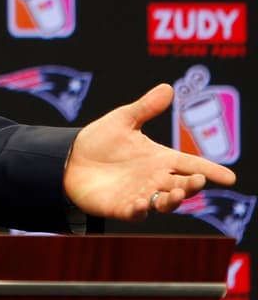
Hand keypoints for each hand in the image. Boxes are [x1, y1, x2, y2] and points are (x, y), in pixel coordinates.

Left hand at [63, 83, 236, 220]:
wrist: (69, 158)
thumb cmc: (99, 141)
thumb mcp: (123, 121)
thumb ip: (145, 108)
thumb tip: (167, 88)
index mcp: (160, 159)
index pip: (190, 165)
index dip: (210, 171)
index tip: (230, 178)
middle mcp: (154, 179)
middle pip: (182, 186)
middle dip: (192, 185)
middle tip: (198, 180)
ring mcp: (140, 194)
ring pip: (164, 203)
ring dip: (172, 200)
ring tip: (176, 193)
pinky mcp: (121, 206)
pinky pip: (135, 212)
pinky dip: (140, 209)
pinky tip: (142, 203)